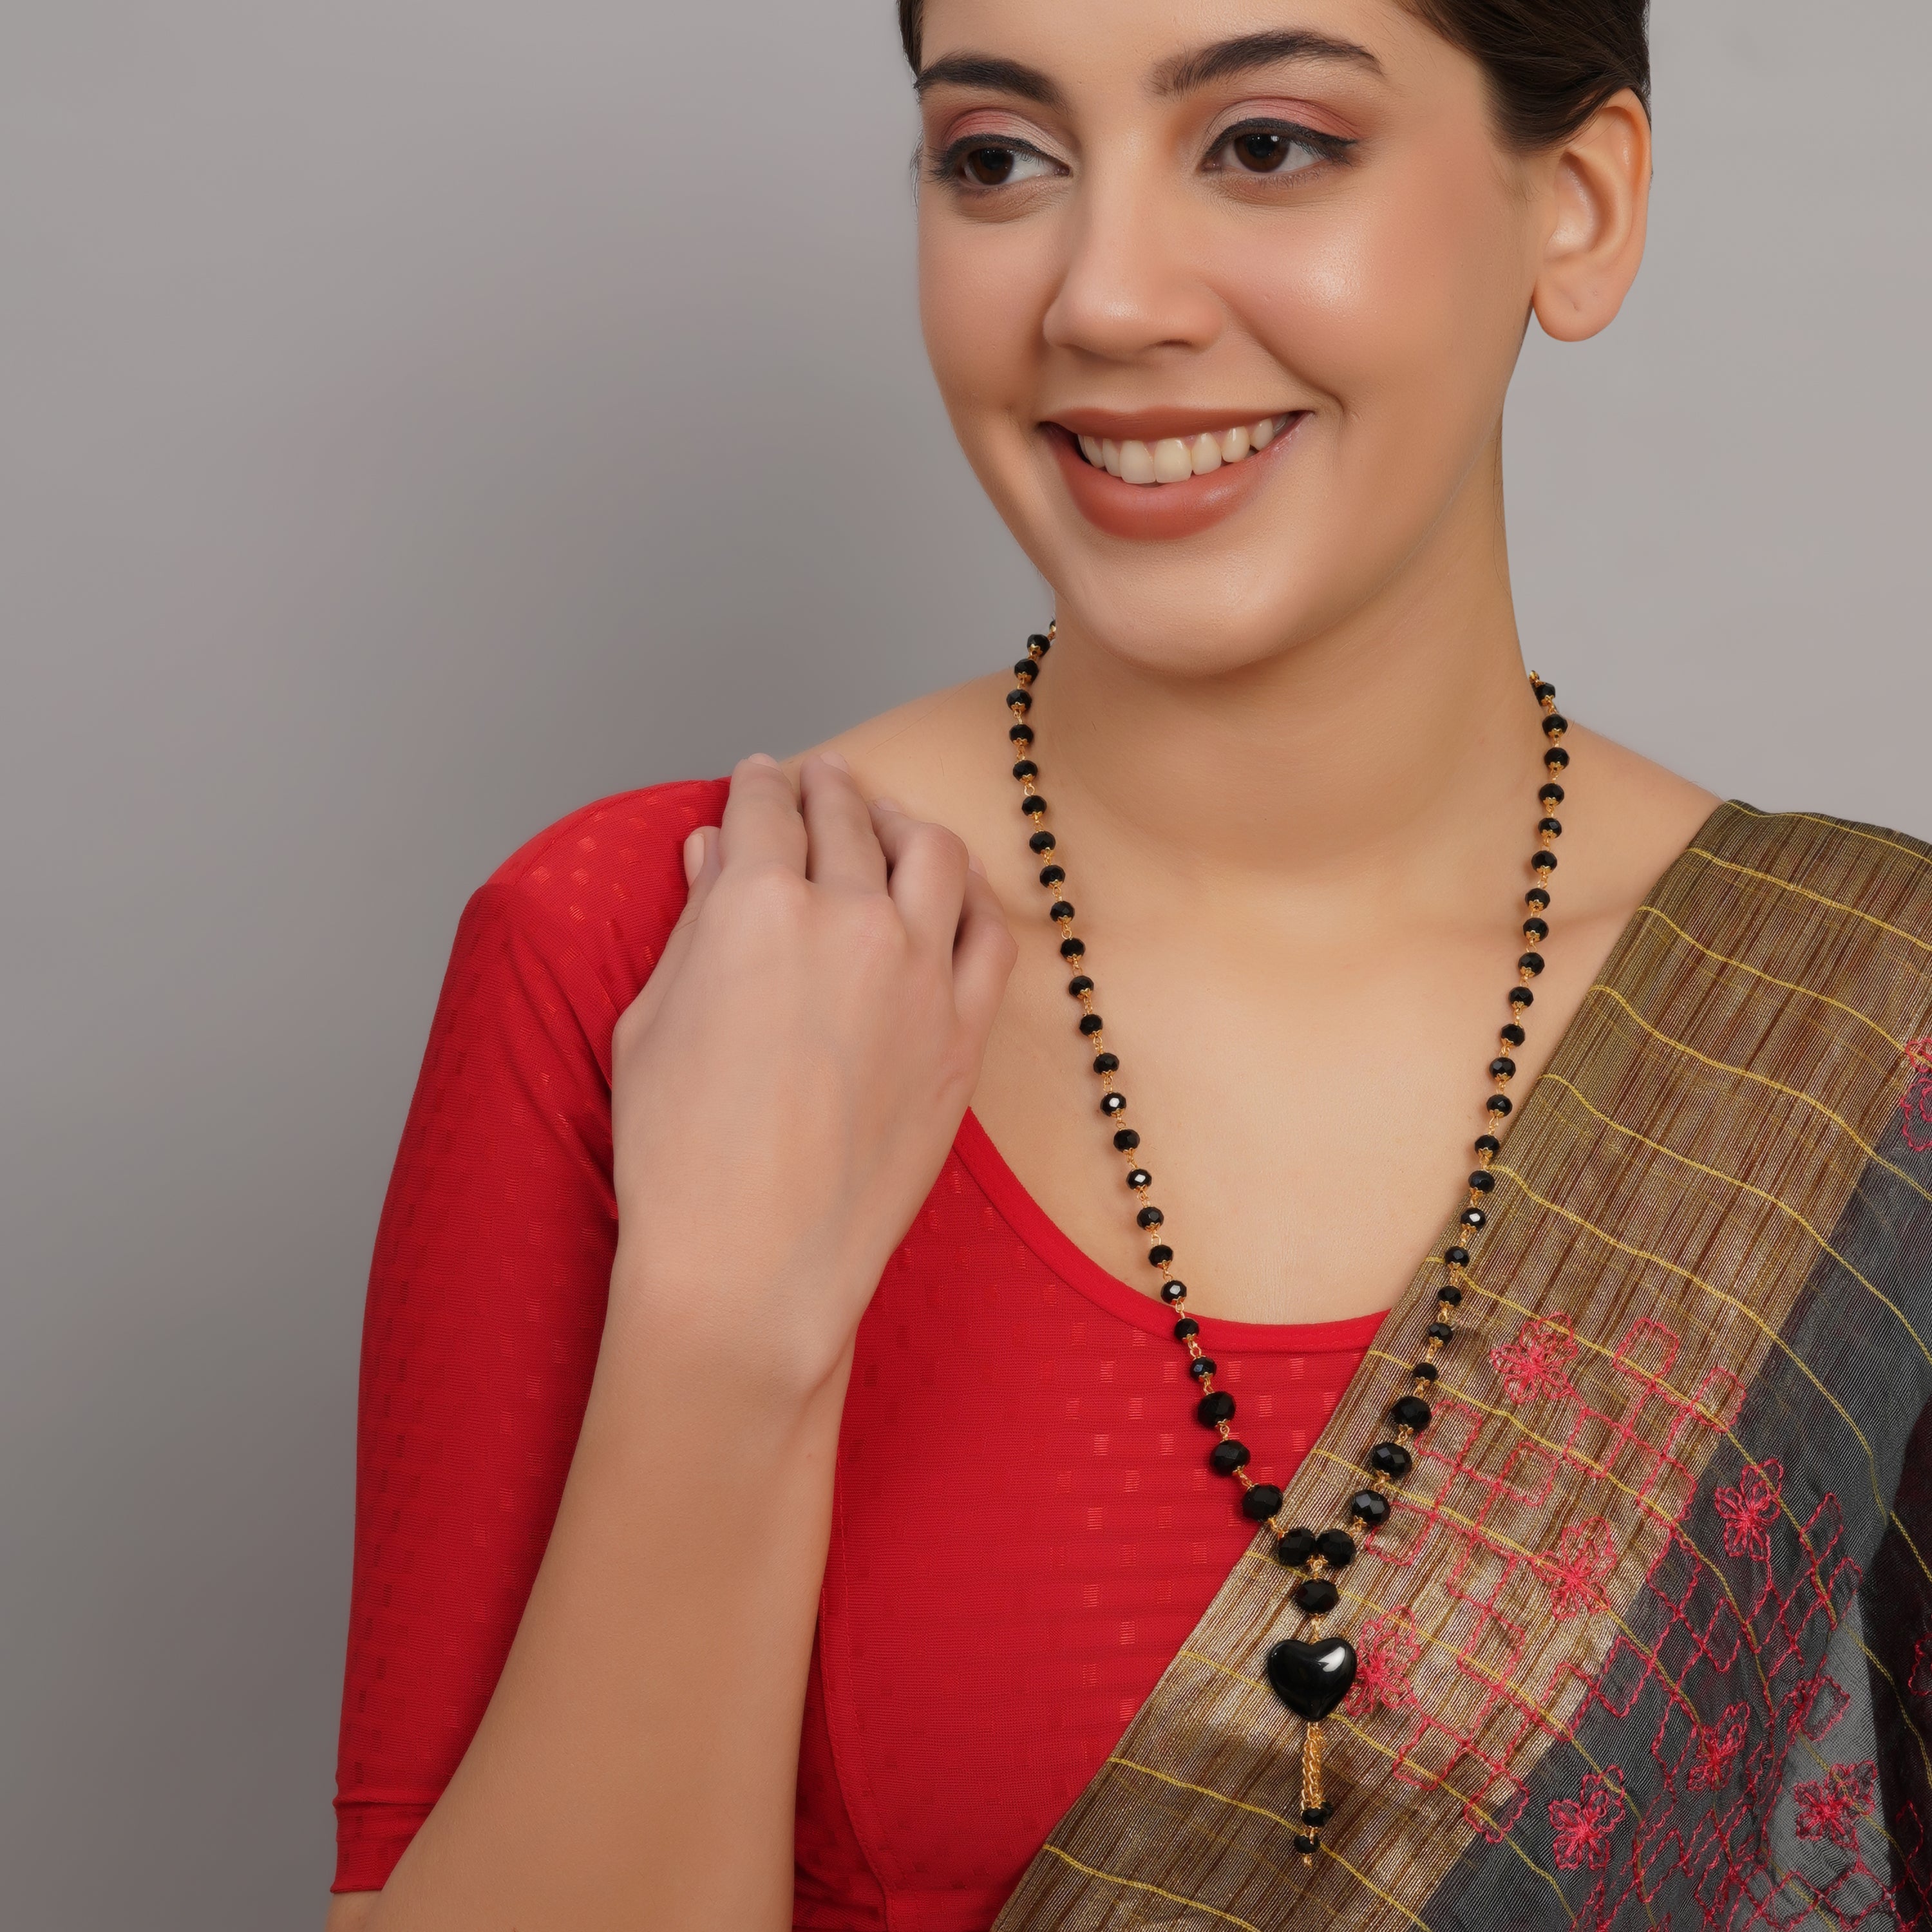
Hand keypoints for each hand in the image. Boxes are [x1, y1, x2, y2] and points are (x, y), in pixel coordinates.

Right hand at [606, 753, 1014, 1393]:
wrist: (752, 1263)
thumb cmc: (678, 1154)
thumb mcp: (651, 1019)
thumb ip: (696, 922)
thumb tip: (717, 851)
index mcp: (754, 902)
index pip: (763, 806)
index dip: (758, 783)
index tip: (761, 776)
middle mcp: (847, 918)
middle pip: (846, 818)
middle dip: (827, 788)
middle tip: (821, 779)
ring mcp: (917, 973)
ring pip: (931, 853)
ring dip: (903, 822)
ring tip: (887, 820)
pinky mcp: (962, 1031)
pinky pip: (990, 933)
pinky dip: (972, 896)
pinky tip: (954, 892)